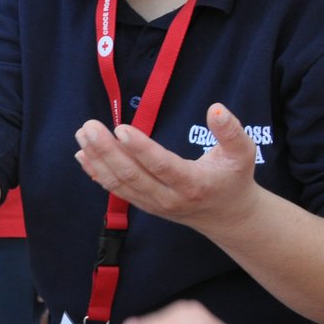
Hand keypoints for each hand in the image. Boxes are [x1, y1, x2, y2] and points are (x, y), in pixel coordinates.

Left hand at [73, 102, 259, 231]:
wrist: (225, 215)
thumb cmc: (233, 177)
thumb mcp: (242, 153)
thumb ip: (231, 130)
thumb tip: (216, 108)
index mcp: (193, 184)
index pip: (161, 166)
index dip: (140, 149)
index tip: (120, 128)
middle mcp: (169, 198)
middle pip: (132, 175)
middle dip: (107, 150)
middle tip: (89, 126)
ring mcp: (153, 204)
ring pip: (119, 184)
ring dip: (97, 159)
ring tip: (82, 134)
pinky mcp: (143, 204)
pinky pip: (116, 190)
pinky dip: (97, 172)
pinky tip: (83, 154)